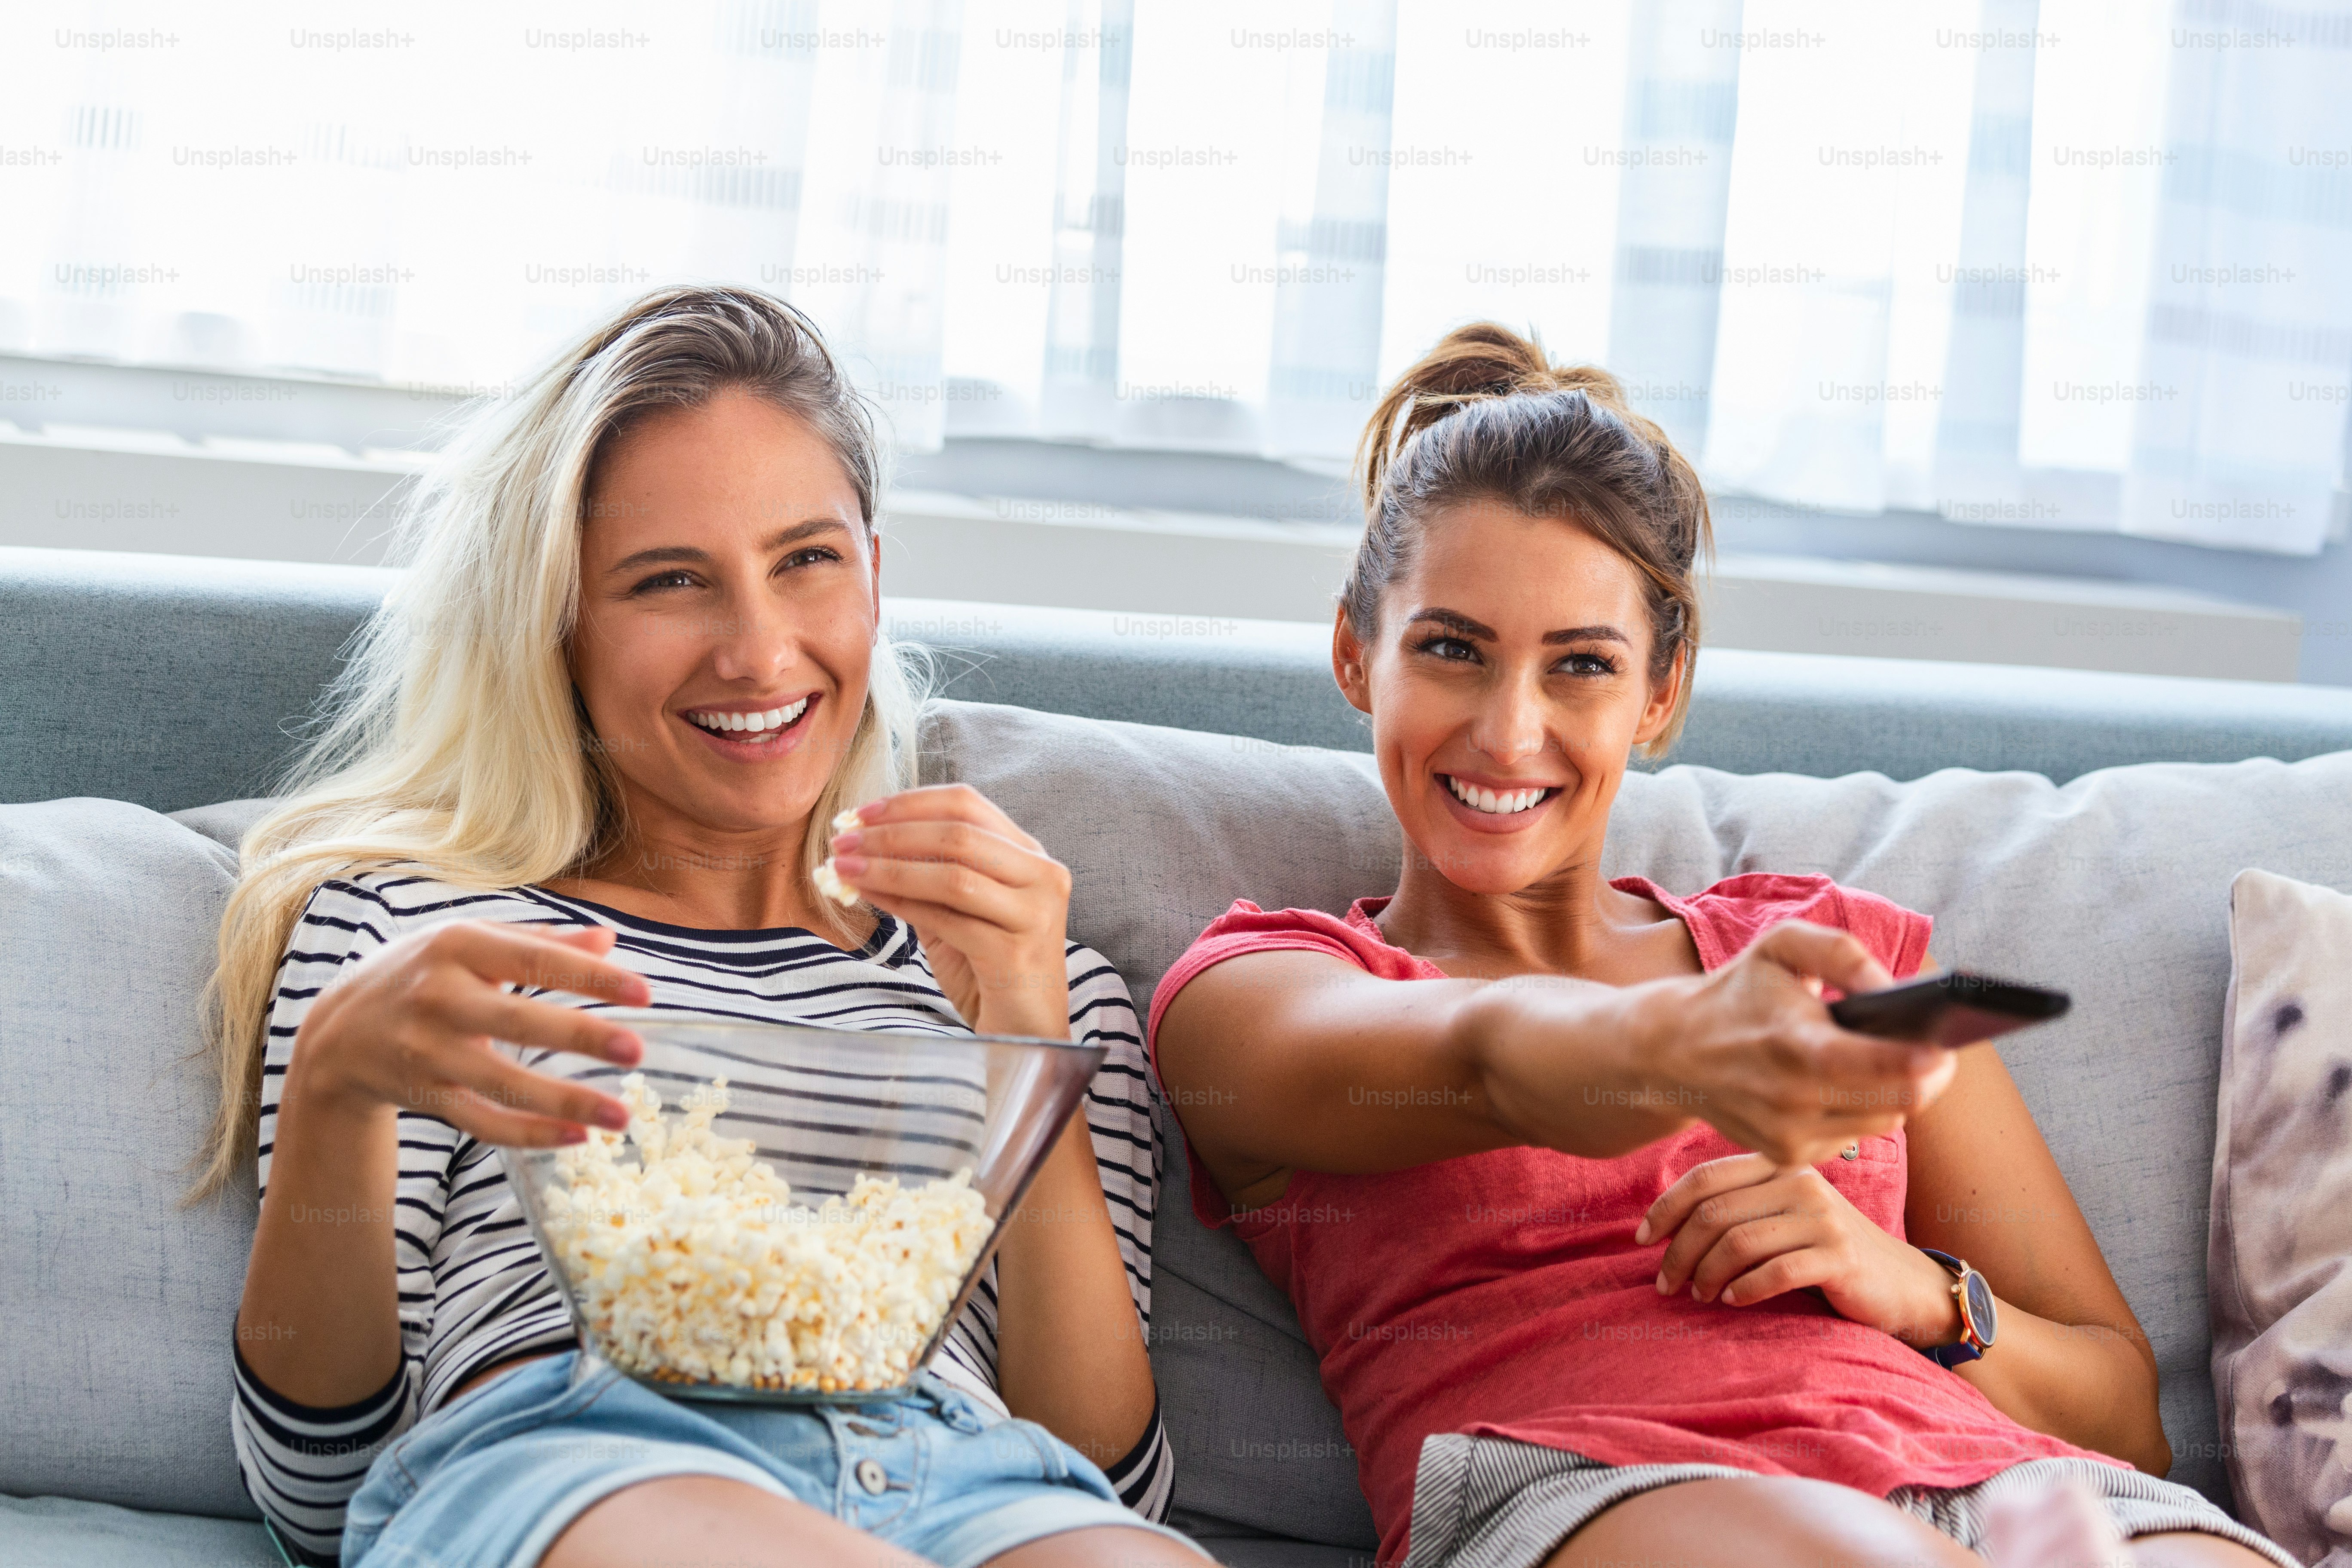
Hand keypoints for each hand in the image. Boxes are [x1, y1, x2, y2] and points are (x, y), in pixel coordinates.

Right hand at [290, 922, 650, 1145]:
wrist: (335, 1031)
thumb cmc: (419, 973)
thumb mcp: (469, 940)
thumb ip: (539, 940)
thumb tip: (610, 938)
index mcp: (457, 945)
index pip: (534, 958)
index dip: (591, 976)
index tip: (645, 993)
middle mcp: (439, 997)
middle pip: (518, 1021)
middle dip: (580, 1037)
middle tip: (637, 1051)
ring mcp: (428, 1052)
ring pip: (503, 1084)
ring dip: (565, 1102)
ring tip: (621, 1118)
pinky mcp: (424, 1096)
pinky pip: (483, 1122)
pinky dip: (530, 1135)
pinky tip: (576, 1138)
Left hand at [823, 784, 1073, 1038]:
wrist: (1025, 1031)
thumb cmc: (987, 969)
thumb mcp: (955, 911)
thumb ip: (923, 876)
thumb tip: (859, 848)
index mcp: (1028, 854)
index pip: (966, 803)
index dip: (909, 803)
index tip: (860, 813)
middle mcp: (1041, 875)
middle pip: (959, 833)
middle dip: (891, 833)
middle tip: (842, 841)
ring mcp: (1034, 913)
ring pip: (952, 874)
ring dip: (888, 867)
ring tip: (844, 868)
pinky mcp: (1016, 952)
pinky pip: (947, 919)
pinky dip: (900, 903)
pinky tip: (867, 897)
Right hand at [1632, 921, 1957, 1166]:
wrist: (1674, 1051)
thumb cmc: (1740, 991)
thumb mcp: (1781, 946)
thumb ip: (1842, 953)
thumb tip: (1891, 991)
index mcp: (1793, 1044)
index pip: (1876, 1067)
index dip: (1922, 1062)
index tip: (1946, 1047)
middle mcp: (1792, 1099)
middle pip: (1898, 1103)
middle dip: (1926, 1077)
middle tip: (1936, 1052)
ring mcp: (1789, 1135)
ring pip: (1885, 1123)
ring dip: (1897, 1095)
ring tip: (1884, 1063)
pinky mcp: (1787, 1156)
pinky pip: (1855, 1137)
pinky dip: (1861, 1111)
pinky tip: (1838, 1085)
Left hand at [1638, 1152, 1965, 1346]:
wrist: (1901, 1283)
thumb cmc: (1825, 1251)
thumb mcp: (1780, 1217)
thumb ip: (1736, 1207)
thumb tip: (1661, 1225)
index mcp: (1779, 1165)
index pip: (1705, 1177)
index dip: (1665, 1207)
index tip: (1641, 1239)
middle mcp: (1800, 1182)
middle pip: (1714, 1213)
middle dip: (1678, 1251)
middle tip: (1665, 1284)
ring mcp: (1822, 1217)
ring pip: (1738, 1242)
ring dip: (1706, 1274)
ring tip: (1698, 1295)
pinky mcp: (1839, 1256)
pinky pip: (1775, 1271)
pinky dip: (1745, 1288)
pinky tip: (1732, 1301)